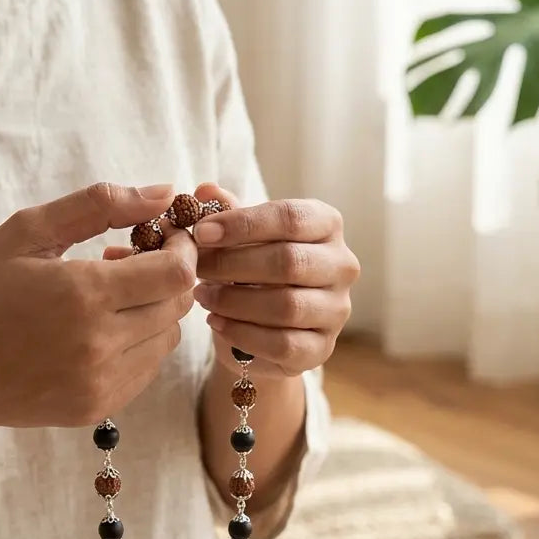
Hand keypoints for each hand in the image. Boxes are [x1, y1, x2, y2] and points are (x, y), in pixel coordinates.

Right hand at [0, 182, 198, 434]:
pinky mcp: (96, 408)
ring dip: (153, 311)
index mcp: (83, 293)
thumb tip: (166, 192)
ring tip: (107, 296)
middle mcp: (99, 344)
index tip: (164, 235)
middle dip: (167, 276)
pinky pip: (145, 370)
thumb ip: (99, 206)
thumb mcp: (25, 232)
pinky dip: (137, 345)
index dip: (182, 249)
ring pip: (166, 339)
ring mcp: (99, 383)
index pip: (176, 272)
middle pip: (177, 305)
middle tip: (126, 260)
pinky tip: (98, 330)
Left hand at [192, 182, 359, 378]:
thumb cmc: (253, 268)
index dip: (242, 224)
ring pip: (287, 306)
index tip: (201, 232)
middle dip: (233, 264)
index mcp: (326, 225)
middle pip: (289, 262)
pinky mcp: (323, 348)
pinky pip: (283, 344)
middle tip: (196, 267)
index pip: (290, 217)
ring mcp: (337, 309)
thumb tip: (205, 190)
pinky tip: (216, 322)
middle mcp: (342, 265)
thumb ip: (225, 212)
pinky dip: (243, 333)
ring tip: (202, 295)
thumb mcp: (239, 236)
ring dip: (234, 301)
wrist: (262, 324)